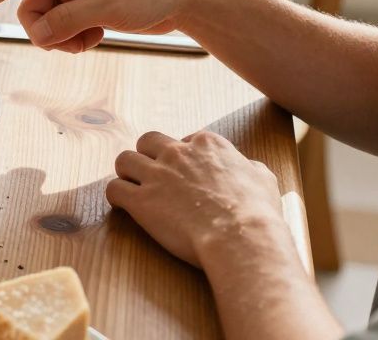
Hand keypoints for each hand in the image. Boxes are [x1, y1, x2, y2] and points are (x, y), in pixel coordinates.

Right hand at [0, 0, 209, 52]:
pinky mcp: (82, 5)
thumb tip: (38, 35)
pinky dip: (74, 39)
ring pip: (44, 24)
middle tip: (78, 37)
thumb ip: (68, 20)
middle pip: (27, 11)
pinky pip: (60, 29)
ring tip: (94, 35)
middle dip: (47, 31)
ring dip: (63, 38)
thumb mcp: (108, 7)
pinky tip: (99, 34)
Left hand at [106, 131, 287, 267]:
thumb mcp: (264, 179)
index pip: (183, 140)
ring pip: (124, 159)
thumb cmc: (258, 212)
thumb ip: (249, 167)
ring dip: (127, 173)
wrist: (242, 237)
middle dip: (148, 157)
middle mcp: (177, 153)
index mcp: (207, 144)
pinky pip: (113, 189)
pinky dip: (115, 196)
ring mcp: (156, 175)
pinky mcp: (140, 200)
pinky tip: (122, 206)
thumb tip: (247, 167)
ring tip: (132, 187)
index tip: (185, 174)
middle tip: (153, 176)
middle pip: (147, 142)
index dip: (182, 158)